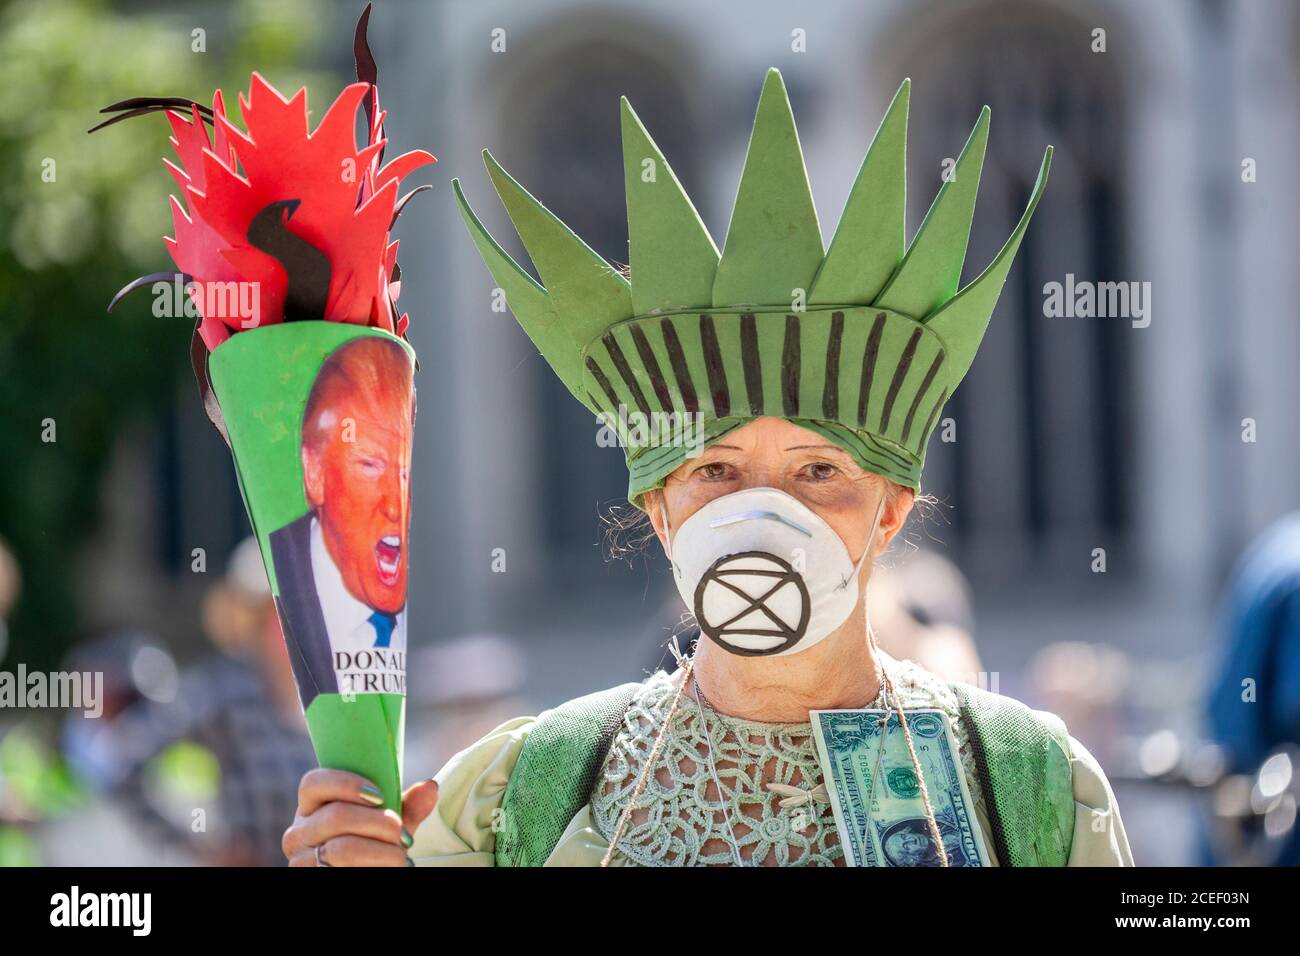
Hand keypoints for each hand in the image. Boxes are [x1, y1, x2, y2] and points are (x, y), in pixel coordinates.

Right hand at [283, 770, 439, 866]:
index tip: (380, 795)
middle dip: (378, 823)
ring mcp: (301, 860)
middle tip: (402, 833)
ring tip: (402, 856)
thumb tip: (430, 787)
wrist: (365, 873)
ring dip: (381, 852)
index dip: (345, 784)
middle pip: (336, 816)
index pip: (313, 782)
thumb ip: (408, 805)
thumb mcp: (388, 823)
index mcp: (312, 806)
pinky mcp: (310, 878)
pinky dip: (373, 868)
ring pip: (341, 849)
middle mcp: (299, 832)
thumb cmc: (374, 844)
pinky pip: (342, 871)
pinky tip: (390, 868)